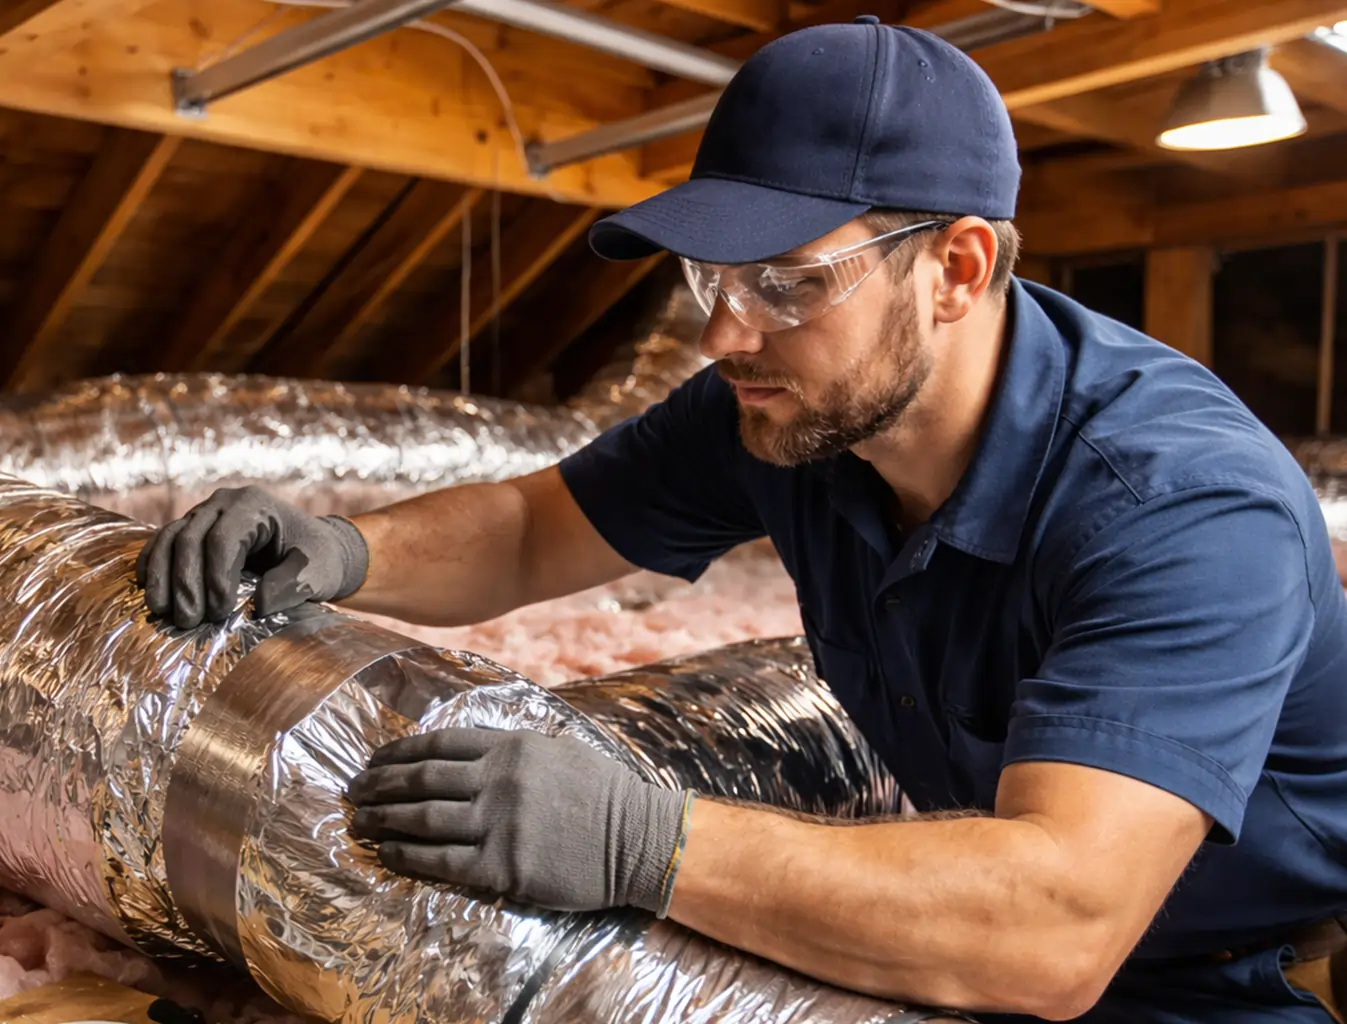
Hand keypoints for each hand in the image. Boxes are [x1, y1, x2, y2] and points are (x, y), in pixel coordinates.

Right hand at [136, 486, 368, 628]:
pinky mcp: (193, 527)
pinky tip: (149, 589)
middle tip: (188, 621)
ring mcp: (205, 512)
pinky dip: (153, 563)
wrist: (315, 549)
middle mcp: (225, 502)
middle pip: (192, 538)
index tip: (218, 612)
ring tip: (161, 611)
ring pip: (172, 538)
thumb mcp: (316, 572)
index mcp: (255, 505)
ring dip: (163, 576)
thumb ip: (290, 585)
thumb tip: (256, 605)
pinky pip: (164, 541)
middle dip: (186, 582)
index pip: (224, 539)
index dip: (216, 577)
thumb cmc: (318, 558)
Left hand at [347, 727, 693, 913]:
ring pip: (425, 819)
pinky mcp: (503, 867)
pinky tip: (388, 854)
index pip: (440, 744)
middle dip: (380, 785)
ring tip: (361, 823)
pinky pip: (442, 861)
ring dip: (385, 820)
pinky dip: (408, 856)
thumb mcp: (557, 751)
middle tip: (353, 792)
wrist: (639, 839)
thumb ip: (511, 749)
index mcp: (511, 747)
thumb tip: (468, 751)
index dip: (400, 752)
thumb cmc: (602, 794)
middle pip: (423, 779)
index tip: (374, 761)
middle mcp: (500, 780)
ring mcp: (500, 824)